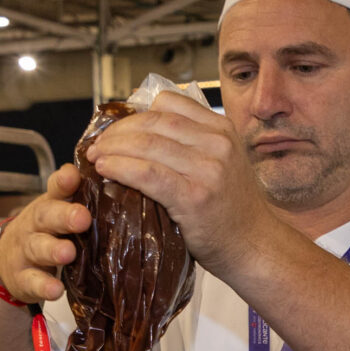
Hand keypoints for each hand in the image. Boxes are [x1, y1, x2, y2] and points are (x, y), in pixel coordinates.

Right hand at [0, 164, 91, 303]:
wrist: (8, 262)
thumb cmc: (46, 232)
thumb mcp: (58, 211)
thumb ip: (80, 197)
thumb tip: (114, 176)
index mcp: (49, 205)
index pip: (56, 188)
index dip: (64, 182)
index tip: (73, 176)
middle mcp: (36, 225)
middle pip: (46, 216)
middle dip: (64, 216)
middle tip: (82, 218)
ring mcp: (27, 251)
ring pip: (38, 248)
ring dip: (53, 250)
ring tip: (68, 253)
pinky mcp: (23, 279)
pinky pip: (33, 282)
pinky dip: (44, 286)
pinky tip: (56, 290)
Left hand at [85, 90, 276, 273]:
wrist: (254, 246)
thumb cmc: (232, 210)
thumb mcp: (222, 163)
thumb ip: (193, 144)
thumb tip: (142, 133)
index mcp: (222, 129)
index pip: (169, 104)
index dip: (135, 114)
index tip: (117, 129)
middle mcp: (218, 143)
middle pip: (154, 122)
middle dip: (118, 132)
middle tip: (97, 145)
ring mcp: (207, 169)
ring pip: (147, 145)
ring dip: (113, 149)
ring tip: (96, 157)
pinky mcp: (194, 195)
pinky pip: (147, 173)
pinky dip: (121, 168)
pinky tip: (105, 170)